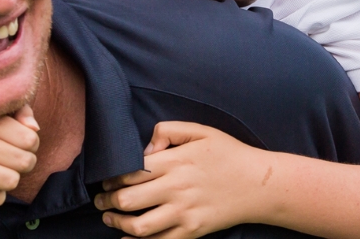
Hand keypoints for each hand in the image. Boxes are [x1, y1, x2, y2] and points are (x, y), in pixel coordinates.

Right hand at [0, 104, 39, 205]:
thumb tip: (36, 130)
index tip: (21, 143)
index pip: (27, 137)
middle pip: (23, 160)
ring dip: (12, 179)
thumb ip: (14, 115)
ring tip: (2, 172)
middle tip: (14, 159)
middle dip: (25, 162)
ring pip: (11, 180)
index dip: (31, 143)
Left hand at [94, 121, 270, 237]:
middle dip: (107, 202)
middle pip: (128, 200)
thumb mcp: (200, 131)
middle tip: (100, 202)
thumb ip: (167, 131)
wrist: (259, 185)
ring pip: (138, 226)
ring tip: (109, 219)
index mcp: (175, 162)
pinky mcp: (192, 232)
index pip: (130, 172)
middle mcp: (176, 188)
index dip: (111, 178)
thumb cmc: (228, 154)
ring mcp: (184, 213)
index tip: (106, 181)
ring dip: (117, 224)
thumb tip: (145, 149)